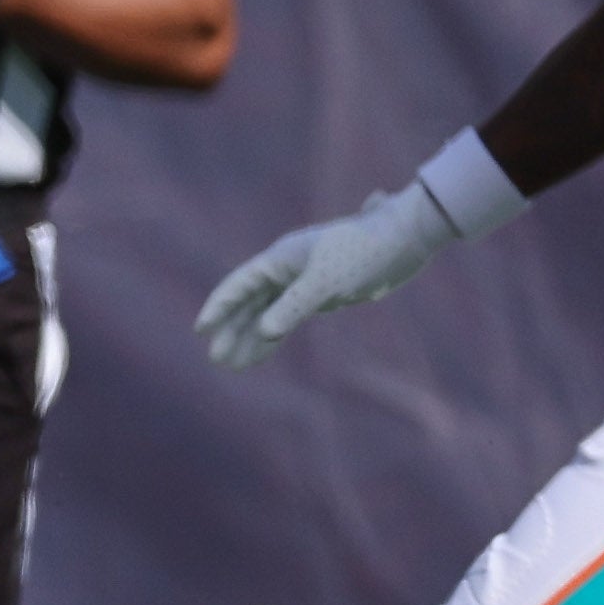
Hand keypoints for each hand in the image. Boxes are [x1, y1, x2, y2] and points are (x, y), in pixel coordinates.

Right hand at [195, 181, 463, 368]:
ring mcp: (302, 282)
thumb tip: (265, 332)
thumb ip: (293, 307)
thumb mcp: (326, 283)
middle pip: (249, 303)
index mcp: (279, 259)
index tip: (201, 330)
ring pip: (267, 313)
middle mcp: (285, 269)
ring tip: (233, 365)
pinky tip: (265, 349)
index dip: (219, 307)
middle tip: (216, 359)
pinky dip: (275, 334)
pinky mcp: (321, 292)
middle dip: (232, 330)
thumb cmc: (362, 254)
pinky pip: (287, 317)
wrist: (402, 240)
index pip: (239, 285)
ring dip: (251, 337)